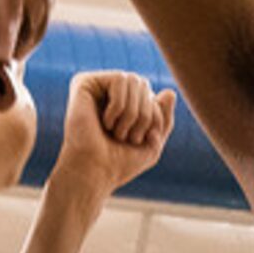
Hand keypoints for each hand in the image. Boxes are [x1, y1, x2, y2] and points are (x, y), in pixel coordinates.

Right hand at [50, 71, 177, 199]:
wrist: (95, 173)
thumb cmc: (119, 163)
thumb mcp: (151, 144)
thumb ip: (163, 119)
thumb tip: (170, 92)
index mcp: (122, 104)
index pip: (151, 95)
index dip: (154, 117)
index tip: (138, 141)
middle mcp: (107, 92)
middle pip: (143, 84)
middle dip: (143, 115)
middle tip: (126, 138)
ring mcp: (95, 86)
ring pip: (133, 80)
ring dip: (131, 113)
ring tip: (116, 132)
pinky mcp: (83, 82)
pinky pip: (119, 79)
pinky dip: (119, 105)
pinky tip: (104, 122)